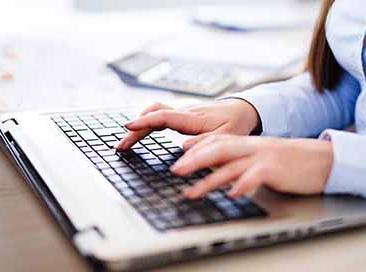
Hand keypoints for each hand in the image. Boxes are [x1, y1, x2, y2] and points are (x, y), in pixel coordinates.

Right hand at [116, 99, 260, 150]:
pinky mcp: (183, 114)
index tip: (128, 126)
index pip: (164, 116)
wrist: (244, 110)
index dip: (145, 122)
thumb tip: (183, 148)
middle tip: (120, 145)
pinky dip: (147, 122)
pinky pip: (160, 114)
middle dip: (135, 129)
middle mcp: (185, 112)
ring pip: (155, 113)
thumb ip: (207, 143)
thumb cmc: (236, 125)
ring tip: (127, 141)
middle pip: (154, 115)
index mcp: (194, 118)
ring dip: (140, 125)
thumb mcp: (228, 137)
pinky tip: (141, 132)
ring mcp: (183, 111)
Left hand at [169, 135, 332, 198]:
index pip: (218, 141)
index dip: (197, 148)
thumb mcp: (264, 157)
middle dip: (194, 160)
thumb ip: (244, 160)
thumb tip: (222, 170)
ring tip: (192, 192)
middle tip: (176, 171)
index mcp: (249, 144)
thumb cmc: (293, 162)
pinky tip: (233, 194)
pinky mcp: (276, 170)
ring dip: (208, 180)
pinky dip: (242, 185)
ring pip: (230, 165)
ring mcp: (264, 157)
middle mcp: (253, 147)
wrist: (324, 160)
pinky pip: (255, 176)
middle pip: (218, 149)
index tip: (180, 156)